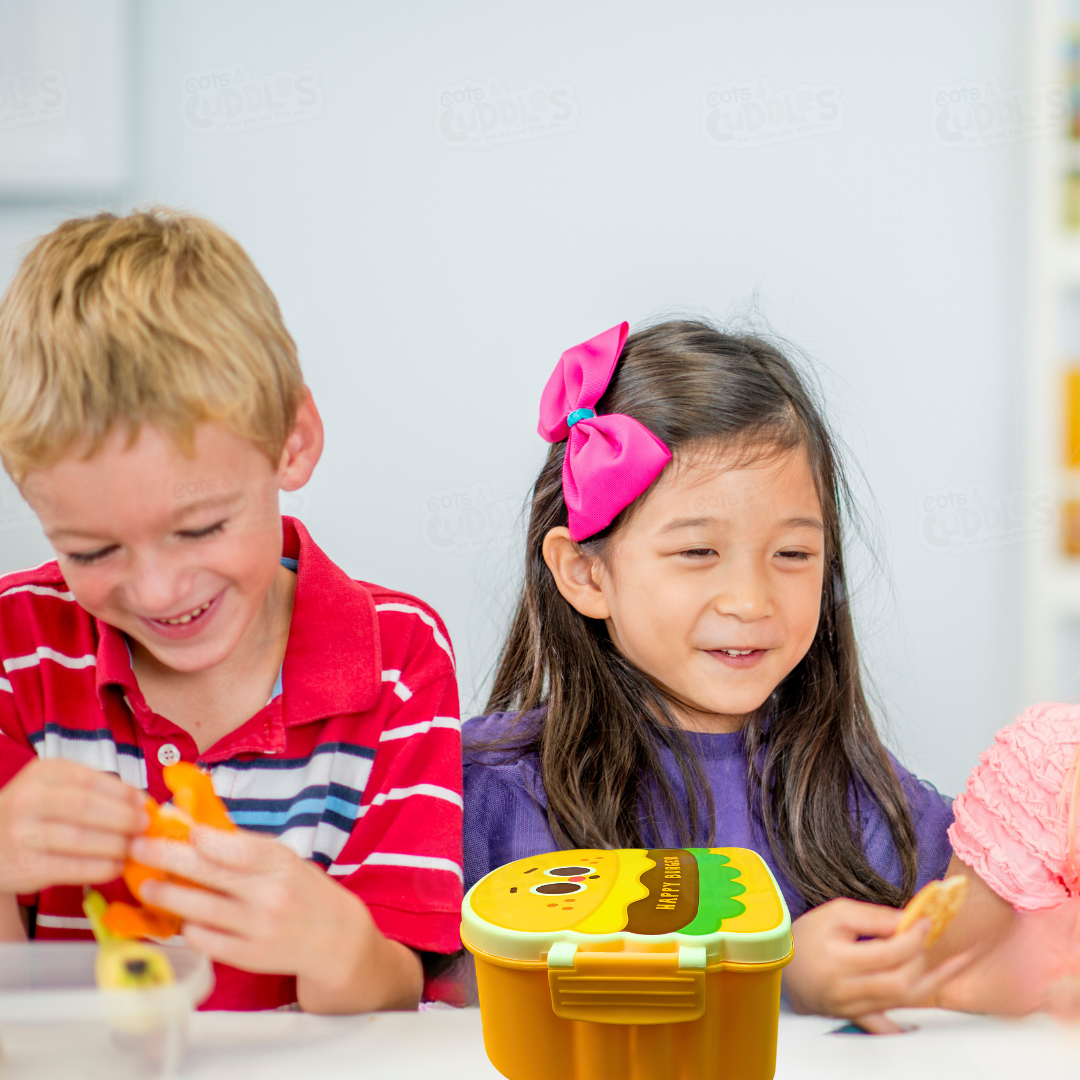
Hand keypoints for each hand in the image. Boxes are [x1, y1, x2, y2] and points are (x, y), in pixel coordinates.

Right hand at [0, 759, 146, 892]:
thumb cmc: (37, 812)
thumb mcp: (57, 788)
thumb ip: (96, 790)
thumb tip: (142, 802)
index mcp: (42, 773)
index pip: (90, 779)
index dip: (123, 792)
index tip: (144, 803)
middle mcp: (28, 800)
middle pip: (86, 807)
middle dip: (123, 818)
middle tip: (144, 826)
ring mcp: (22, 834)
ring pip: (80, 839)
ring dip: (116, 845)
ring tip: (134, 848)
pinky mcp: (24, 866)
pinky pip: (71, 868)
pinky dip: (100, 868)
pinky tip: (116, 866)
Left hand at [130, 825, 422, 1012]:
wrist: (333, 939)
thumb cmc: (301, 890)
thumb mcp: (282, 858)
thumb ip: (242, 846)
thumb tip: (192, 828)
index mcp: (280, 864)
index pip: (235, 847)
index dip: (200, 837)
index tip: (171, 825)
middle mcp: (268, 896)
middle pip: (208, 874)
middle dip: (166, 858)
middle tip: (137, 848)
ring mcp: (256, 929)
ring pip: (197, 910)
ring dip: (165, 896)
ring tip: (146, 886)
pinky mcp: (246, 957)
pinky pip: (202, 939)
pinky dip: (187, 926)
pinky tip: (180, 916)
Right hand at [784, 898, 973, 1033]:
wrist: (782, 963)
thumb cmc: (807, 935)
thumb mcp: (836, 913)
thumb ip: (873, 916)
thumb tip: (908, 919)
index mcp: (840, 961)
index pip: (890, 952)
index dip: (914, 936)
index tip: (926, 921)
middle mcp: (848, 990)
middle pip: (901, 982)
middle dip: (922, 959)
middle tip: (928, 938)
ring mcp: (853, 1008)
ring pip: (902, 1002)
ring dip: (932, 982)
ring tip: (955, 965)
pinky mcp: (855, 1017)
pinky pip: (885, 1027)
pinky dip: (905, 1025)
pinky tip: (923, 1019)